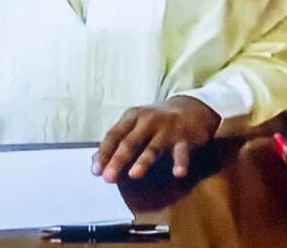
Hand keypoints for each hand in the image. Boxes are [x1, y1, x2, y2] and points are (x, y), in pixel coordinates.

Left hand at [92, 96, 219, 182]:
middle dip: (117, 160)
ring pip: (152, 148)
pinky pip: (182, 153)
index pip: (113, 135)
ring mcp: (167, 130)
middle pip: (129, 143)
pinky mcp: (185, 139)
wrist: (191, 109)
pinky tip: (178, 173)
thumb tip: (95, 163)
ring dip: (142, 162)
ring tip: (133, 174)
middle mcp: (147, 121)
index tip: (96, 170)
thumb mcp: (135, 126)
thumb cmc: (156, 122)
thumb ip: (116, 143)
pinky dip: (180, 163)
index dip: (104, 153)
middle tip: (108, 178)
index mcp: (132, 117)